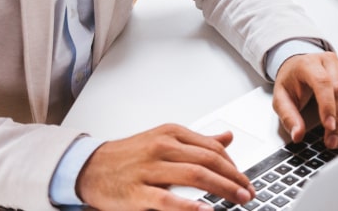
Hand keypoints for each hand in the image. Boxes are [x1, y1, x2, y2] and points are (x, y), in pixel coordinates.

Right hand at [75, 124, 253, 210]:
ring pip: (195, 175)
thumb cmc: (128, 156)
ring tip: (238, 199)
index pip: (212, 147)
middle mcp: (162, 147)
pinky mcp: (137, 192)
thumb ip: (197, 141)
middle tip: (248, 191)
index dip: (234, 164)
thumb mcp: (163, 140)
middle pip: (209, 160)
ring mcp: (149, 169)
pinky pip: (168, 200)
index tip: (244, 179)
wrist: (89, 167)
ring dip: (222, 188)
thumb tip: (228, 136)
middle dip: (234, 177)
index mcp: (171, 133)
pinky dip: (189, 207)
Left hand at [273, 52, 337, 149]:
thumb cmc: (292, 81)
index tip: (328, 128)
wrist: (300, 67)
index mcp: (309, 64)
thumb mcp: (281, 98)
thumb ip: (288, 116)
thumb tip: (297, 134)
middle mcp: (331, 62)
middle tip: (332, 141)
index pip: (323, 82)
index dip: (328, 106)